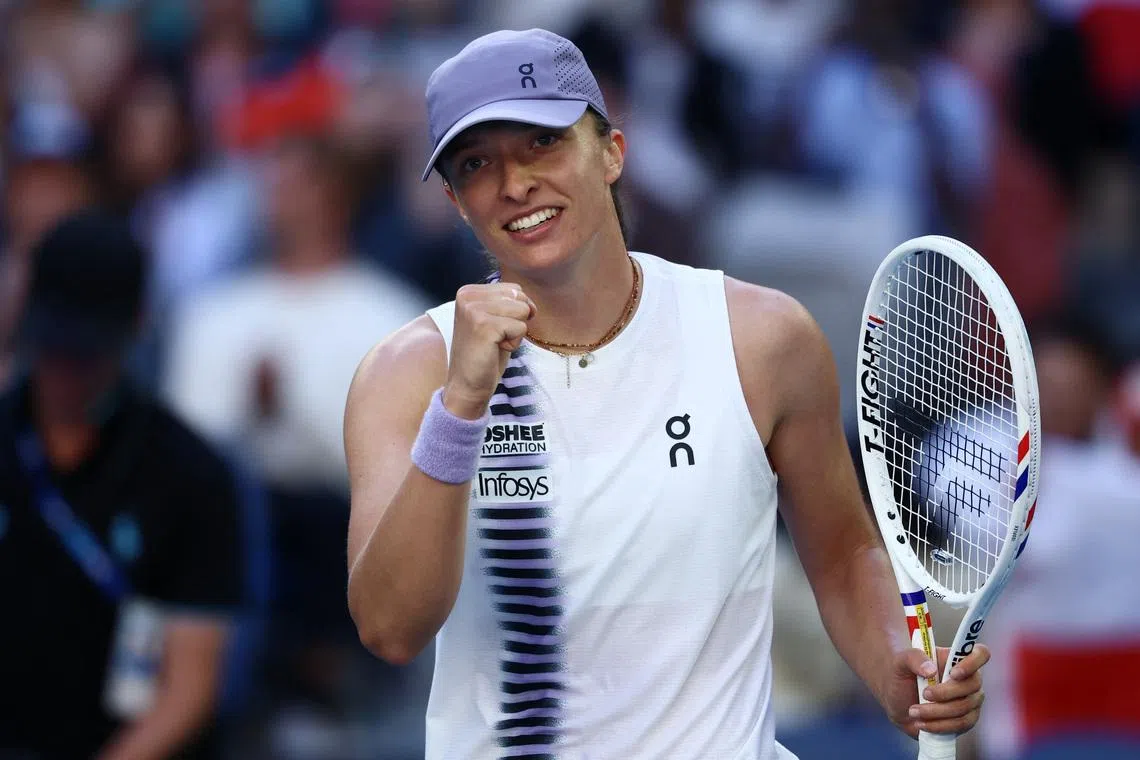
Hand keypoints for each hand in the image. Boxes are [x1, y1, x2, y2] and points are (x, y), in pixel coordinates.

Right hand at [444, 282, 535, 418]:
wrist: (467, 385)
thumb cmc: (484, 354)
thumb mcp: (494, 320)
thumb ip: (508, 304)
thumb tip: (532, 305)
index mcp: (469, 291)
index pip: (515, 289)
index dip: (516, 312)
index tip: (494, 330)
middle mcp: (468, 296)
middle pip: (520, 297)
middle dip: (517, 321)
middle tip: (495, 338)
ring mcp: (474, 310)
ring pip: (523, 310)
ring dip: (515, 332)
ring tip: (495, 343)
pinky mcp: (483, 326)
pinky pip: (521, 327)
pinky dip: (514, 343)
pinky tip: (495, 350)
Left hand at [883, 644, 989, 738]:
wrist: (898, 702)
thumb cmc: (902, 676)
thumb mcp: (900, 661)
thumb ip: (913, 658)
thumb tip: (931, 670)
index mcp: (956, 659)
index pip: (980, 654)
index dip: (973, 662)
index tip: (954, 673)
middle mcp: (969, 679)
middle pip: (973, 685)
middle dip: (946, 693)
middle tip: (924, 694)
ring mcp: (970, 700)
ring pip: (964, 708)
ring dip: (937, 712)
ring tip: (914, 711)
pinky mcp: (966, 720)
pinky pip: (961, 725)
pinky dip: (939, 725)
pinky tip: (921, 723)